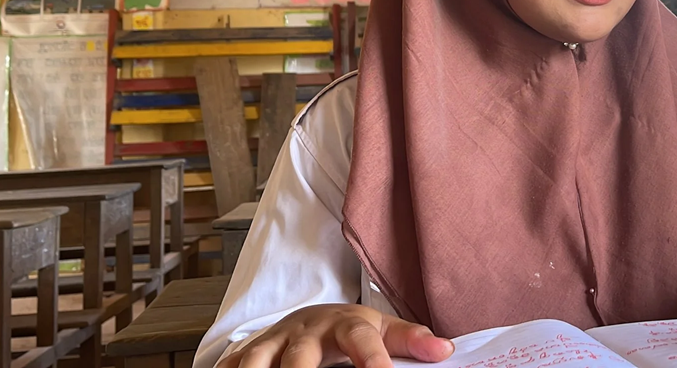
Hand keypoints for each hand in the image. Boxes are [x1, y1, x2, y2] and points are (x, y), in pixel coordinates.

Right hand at [219, 304, 453, 367]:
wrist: (312, 314)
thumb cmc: (352, 330)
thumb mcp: (383, 329)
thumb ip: (411, 340)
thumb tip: (444, 351)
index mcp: (346, 325)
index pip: (362, 341)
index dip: (373, 361)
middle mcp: (307, 332)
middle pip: (300, 356)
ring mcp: (275, 342)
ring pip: (258, 361)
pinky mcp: (250, 352)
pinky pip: (231, 365)